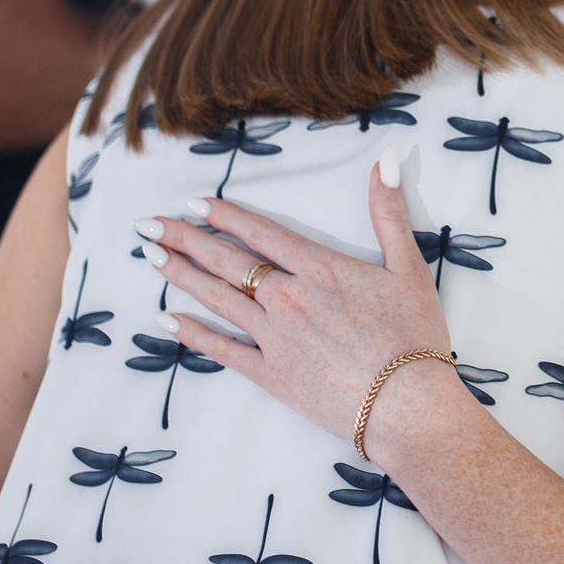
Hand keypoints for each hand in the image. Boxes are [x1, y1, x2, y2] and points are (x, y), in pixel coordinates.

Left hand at [140, 156, 462, 451]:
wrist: (409, 405)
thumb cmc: (414, 336)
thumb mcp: (409, 267)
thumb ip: (389, 212)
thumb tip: (388, 158)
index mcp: (320, 268)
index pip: (261, 233)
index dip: (225, 216)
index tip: (195, 204)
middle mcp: (288, 298)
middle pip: (227, 261)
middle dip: (185, 239)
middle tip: (149, 225)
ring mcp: (274, 337)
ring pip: (218, 299)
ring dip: (181, 275)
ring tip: (151, 257)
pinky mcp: (271, 375)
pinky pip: (222, 350)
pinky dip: (193, 333)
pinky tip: (167, 320)